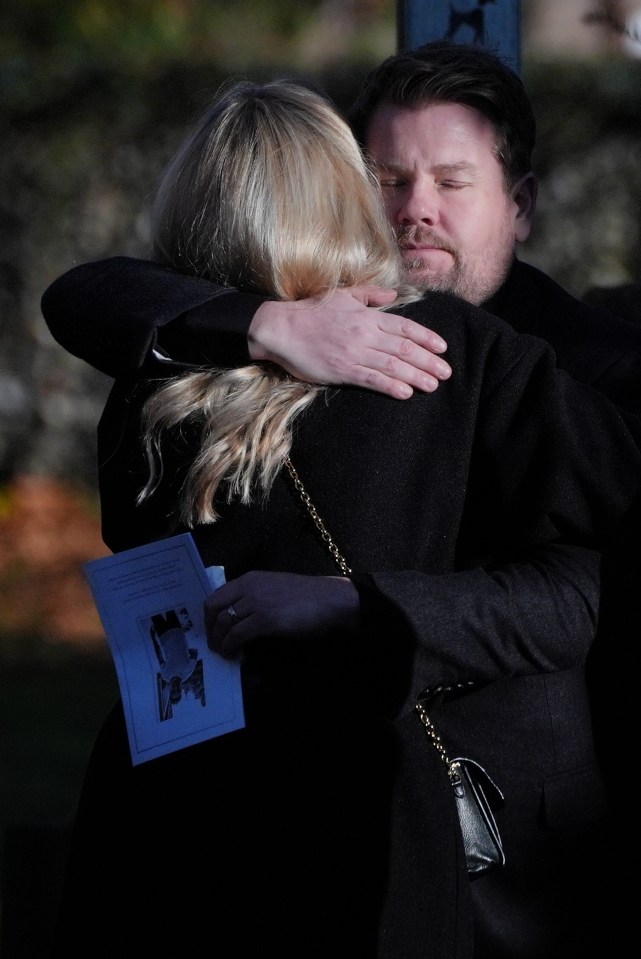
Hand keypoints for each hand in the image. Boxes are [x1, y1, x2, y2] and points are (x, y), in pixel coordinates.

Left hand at [204, 571, 359, 658]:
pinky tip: (235, 653)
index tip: (212, 630)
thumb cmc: (307, 596)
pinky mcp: (264, 619)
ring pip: (223, 623)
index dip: (209, 617)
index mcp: (250, 579)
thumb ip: (255, 597)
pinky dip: (231, 646)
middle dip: (210, 629)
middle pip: (214, 608)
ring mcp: (256, 602)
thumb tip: (239, 617)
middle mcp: (248, 587)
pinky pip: (237, 634)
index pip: (216, 596)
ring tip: (224, 652)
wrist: (330, 600)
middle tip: (214, 644)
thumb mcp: (274, 588)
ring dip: (220, 641)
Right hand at [248, 286, 450, 399]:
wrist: (282, 328)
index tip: (443, 348)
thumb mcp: (344, 295)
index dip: (426, 338)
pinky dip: (390, 386)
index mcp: (367, 316)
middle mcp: (365, 334)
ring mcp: (354, 353)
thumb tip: (393, 295)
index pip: (405, 327)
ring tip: (433, 385)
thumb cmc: (312, 311)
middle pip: (404, 349)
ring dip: (416, 376)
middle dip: (429, 361)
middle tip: (447, 372)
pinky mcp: (342, 370)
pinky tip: (406, 392)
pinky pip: (371, 379)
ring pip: (392, 365)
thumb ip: (370, 295)